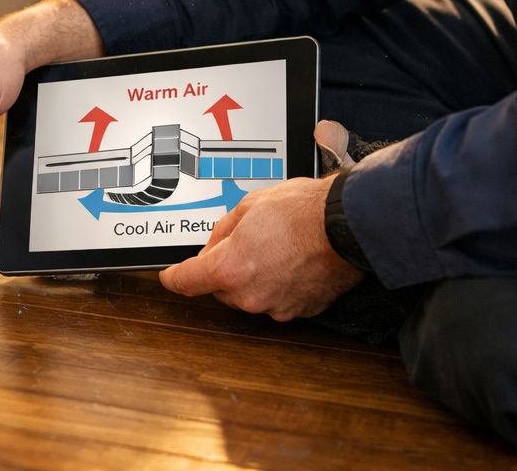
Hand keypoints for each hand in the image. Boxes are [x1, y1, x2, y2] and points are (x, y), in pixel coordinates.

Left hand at [158, 175, 363, 320]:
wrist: (348, 225)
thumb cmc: (304, 211)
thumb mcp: (249, 206)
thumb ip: (223, 231)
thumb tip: (215, 245)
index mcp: (229, 269)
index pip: (187, 281)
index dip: (173, 278)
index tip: (168, 276)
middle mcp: (250, 296)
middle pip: (221, 288)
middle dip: (225, 268)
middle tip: (245, 241)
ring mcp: (277, 307)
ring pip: (250, 295)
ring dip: (254, 277)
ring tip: (276, 246)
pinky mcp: (300, 311)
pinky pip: (277, 299)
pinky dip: (278, 284)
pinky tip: (292, 260)